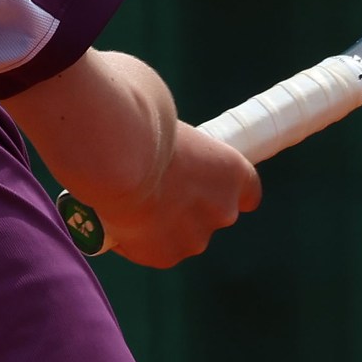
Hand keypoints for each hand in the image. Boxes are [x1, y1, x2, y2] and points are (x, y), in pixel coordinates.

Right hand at [88, 122, 262, 268]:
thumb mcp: (162, 105)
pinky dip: (133, 239)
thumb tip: (152, 123)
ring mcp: (193, 238)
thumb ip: (171, 125)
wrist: (113, 160)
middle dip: (186, 205)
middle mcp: (223, 210)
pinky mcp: (163, 256)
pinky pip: (149, 248)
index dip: (224, 187)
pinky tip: (114, 219)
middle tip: (152, 183)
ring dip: (159, 225)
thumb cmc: (139, 122)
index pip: (248, 192)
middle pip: (211, 214)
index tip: (204, 180)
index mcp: (233, 171)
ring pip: (179, 235)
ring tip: (127, 202)